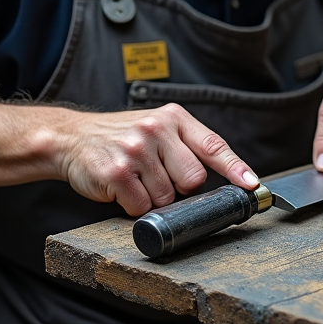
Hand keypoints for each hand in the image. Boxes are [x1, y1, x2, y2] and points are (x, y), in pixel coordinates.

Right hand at [57, 103, 258, 215]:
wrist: (71, 138)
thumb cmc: (119, 137)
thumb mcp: (156, 127)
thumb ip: (185, 145)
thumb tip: (222, 177)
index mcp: (172, 117)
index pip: (212, 144)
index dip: (235, 167)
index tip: (252, 184)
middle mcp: (156, 128)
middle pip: (193, 179)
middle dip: (180, 187)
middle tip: (158, 177)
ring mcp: (136, 150)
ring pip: (166, 197)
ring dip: (153, 197)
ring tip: (136, 179)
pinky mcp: (117, 172)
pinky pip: (141, 207)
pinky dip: (133, 205)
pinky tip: (121, 187)